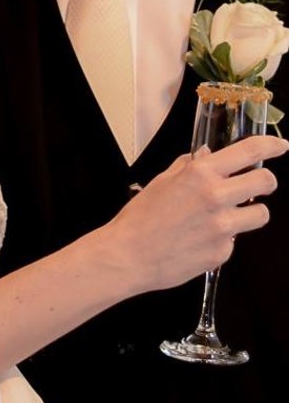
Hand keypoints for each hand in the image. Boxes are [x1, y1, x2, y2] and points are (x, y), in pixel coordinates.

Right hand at [112, 134, 287, 292]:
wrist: (128, 256)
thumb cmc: (139, 218)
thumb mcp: (161, 182)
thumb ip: (188, 166)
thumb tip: (206, 155)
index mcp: (200, 174)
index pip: (249, 152)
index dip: (271, 146)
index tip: (279, 146)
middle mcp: (216, 198)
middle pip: (266, 183)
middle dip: (267, 182)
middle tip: (258, 185)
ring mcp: (223, 228)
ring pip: (260, 215)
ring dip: (250, 213)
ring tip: (228, 217)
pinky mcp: (223, 253)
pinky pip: (235, 241)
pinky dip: (224, 239)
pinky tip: (202, 240)